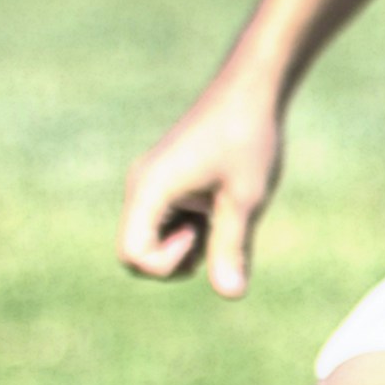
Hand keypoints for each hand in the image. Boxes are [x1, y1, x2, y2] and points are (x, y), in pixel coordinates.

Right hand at [118, 76, 289, 297]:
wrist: (251, 90)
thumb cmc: (248, 138)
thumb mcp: (244, 198)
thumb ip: (232, 246)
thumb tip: (230, 294)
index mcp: (148, 190)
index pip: (132, 256)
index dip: (168, 265)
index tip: (202, 236)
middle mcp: (141, 189)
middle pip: (139, 254)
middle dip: (179, 259)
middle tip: (219, 228)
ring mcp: (152, 186)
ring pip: (157, 240)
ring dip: (193, 243)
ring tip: (225, 212)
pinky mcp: (167, 183)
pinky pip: (169, 222)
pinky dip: (196, 226)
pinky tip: (224, 204)